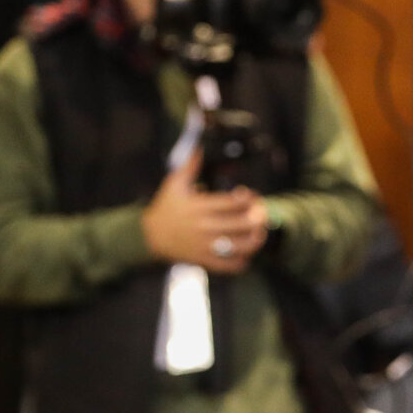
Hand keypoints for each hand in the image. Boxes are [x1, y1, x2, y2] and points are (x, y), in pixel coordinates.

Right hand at [141, 151, 269, 272]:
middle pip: (241, 224)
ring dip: (255, 240)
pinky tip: (246, 254)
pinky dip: (242, 261)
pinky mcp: (204, 260)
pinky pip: (229, 265)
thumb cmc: (166, 208)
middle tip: (263, 214)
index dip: (248, 199)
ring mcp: (205, 245)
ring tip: (260, 233)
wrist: (150, 236)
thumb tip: (199, 147)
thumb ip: (189, 166)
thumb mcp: (174, 184)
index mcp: (199, 207)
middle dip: (257, 218)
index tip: (253, 196)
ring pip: (239, 246)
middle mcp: (204, 226)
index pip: (232, 203)